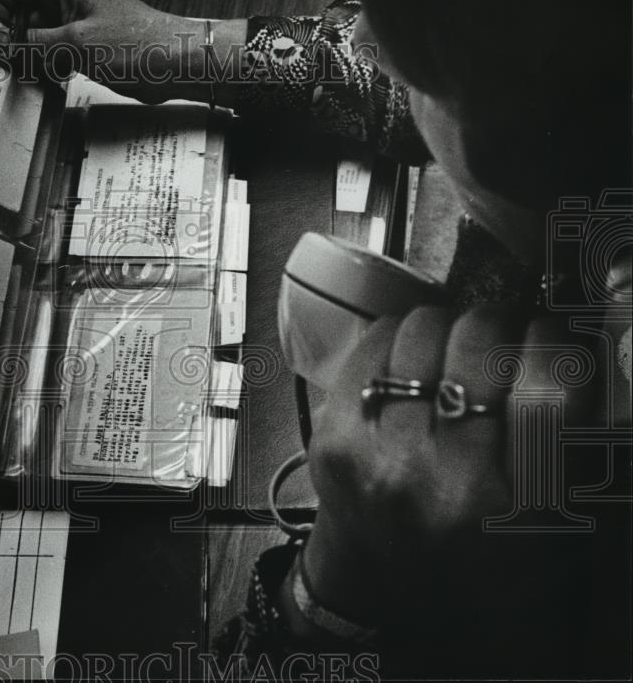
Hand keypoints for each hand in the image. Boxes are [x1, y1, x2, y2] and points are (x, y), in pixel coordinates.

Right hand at [0, 0, 211, 103]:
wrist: (176, 63)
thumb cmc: (141, 43)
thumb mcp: (74, 44)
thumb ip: (29, 44)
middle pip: (21, 12)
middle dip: (12, 38)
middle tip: (9, 62)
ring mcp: (77, 24)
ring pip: (36, 36)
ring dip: (30, 56)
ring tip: (33, 73)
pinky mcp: (86, 46)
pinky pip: (54, 53)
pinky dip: (47, 66)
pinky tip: (51, 79)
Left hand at [298, 305, 597, 640]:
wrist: (381, 587)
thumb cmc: (474, 553)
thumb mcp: (551, 522)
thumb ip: (570, 446)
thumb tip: (578, 353)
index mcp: (519, 508)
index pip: (549, 393)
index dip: (553, 342)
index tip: (548, 332)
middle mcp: (447, 482)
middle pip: (478, 344)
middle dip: (495, 324)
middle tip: (494, 337)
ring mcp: (381, 459)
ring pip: (421, 331)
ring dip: (443, 327)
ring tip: (448, 349)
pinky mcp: (334, 439)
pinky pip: (372, 346)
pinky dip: (396, 338)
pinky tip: (407, 360)